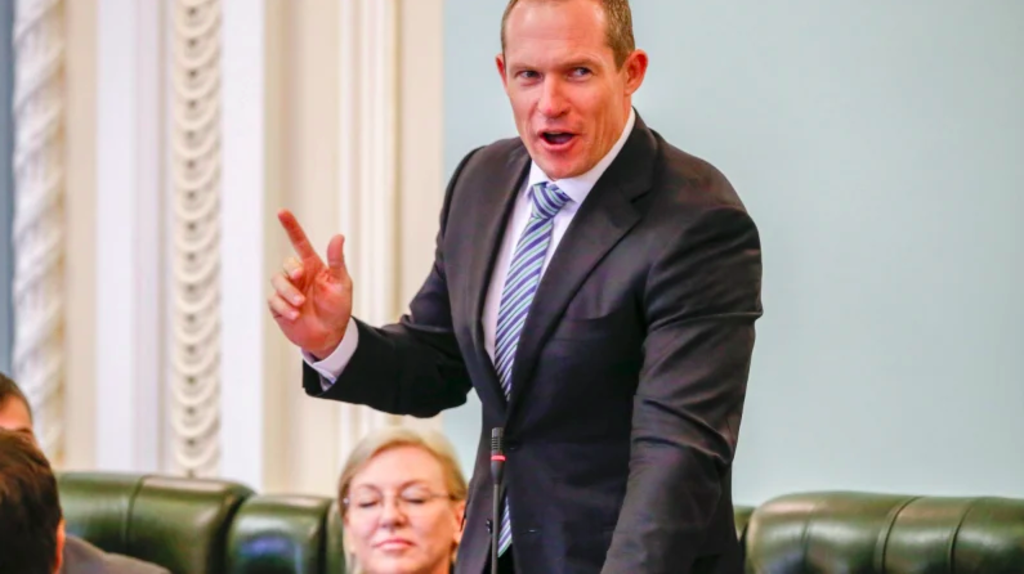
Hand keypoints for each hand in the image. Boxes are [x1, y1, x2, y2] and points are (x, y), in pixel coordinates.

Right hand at [269, 209, 352, 358]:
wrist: (330, 335)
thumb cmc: (338, 308)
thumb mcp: (341, 284)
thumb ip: (337, 262)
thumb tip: (338, 236)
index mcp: (313, 266)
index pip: (299, 242)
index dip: (291, 227)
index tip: (282, 212)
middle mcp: (298, 276)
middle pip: (287, 263)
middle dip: (292, 269)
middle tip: (301, 277)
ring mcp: (287, 290)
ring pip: (277, 280)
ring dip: (288, 292)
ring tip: (301, 304)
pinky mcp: (279, 306)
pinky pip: (273, 300)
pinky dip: (283, 306)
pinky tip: (295, 315)